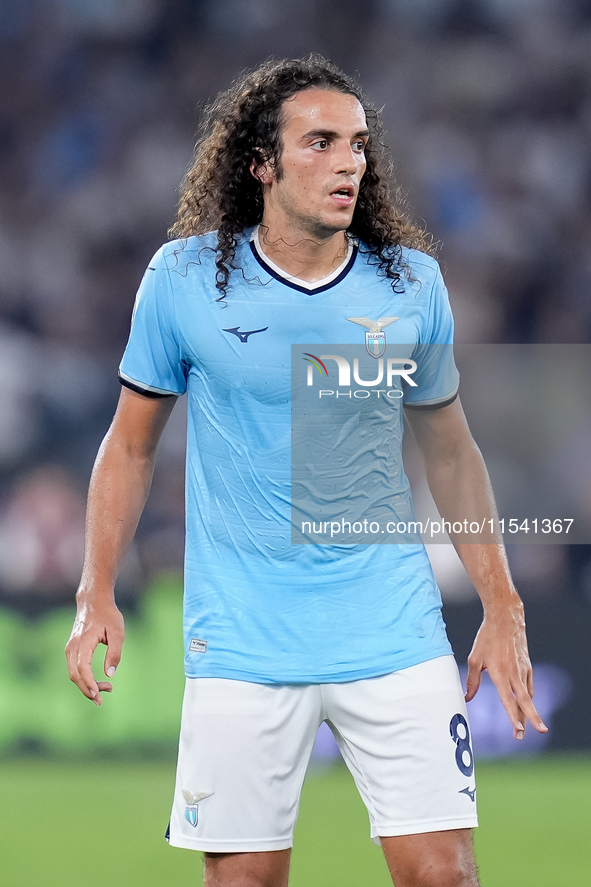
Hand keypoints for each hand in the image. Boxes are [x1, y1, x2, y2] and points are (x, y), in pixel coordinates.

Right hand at [65, 593, 124, 704]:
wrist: (93, 602)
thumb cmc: (108, 615)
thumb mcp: (118, 632)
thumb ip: (115, 652)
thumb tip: (110, 674)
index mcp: (84, 641)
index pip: (82, 667)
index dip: (89, 683)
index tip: (98, 694)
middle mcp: (73, 646)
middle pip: (75, 674)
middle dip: (87, 689)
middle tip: (102, 700)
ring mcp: (70, 648)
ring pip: (73, 674)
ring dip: (86, 686)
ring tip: (106, 690)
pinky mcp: (72, 650)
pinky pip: (74, 669)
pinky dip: (84, 679)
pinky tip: (96, 683)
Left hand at [465, 596, 547, 739]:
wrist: (506, 619)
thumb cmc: (487, 638)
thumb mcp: (475, 658)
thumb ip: (472, 680)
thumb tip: (467, 698)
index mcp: (500, 672)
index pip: (508, 699)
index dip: (512, 715)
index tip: (517, 728)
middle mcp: (514, 673)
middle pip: (524, 702)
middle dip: (528, 721)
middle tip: (524, 736)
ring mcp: (523, 670)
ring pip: (527, 696)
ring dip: (528, 712)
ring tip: (527, 728)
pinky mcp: (528, 666)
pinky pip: (528, 686)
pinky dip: (527, 697)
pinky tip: (525, 705)